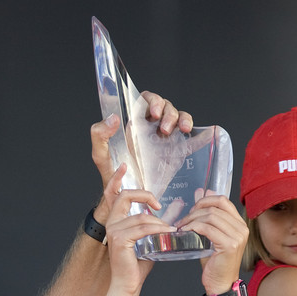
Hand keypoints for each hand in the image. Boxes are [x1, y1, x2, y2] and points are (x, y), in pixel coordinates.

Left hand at [90, 92, 194, 217]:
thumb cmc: (112, 173)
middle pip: (166, 106)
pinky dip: (196, 133)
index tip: (154, 112)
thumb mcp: (101, 154)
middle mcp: (152, 126)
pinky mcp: (175, 151)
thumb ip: (99, 135)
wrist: (126, 196)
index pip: (147, 100)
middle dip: (168, 112)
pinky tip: (197, 134)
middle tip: (163, 128)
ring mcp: (165, 137)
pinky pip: (189, 137)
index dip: (153, 100)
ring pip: (179, 116)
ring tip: (178, 130)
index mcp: (135, 121)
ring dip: (181, 119)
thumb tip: (113, 118)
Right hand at [100, 166, 171, 295]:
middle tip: (160, 204)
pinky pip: (143, 228)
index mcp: (116, 219)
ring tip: (171, 227)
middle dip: (144, 195)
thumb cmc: (137, 264)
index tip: (124, 166)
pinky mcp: (120, 239)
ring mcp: (114, 230)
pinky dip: (158, 229)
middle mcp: (112, 222)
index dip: (116, 178)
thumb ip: (157, 222)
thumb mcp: (149, 238)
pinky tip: (168, 231)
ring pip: (140, 216)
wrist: (128, 284)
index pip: (112, 193)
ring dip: (159, 221)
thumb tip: (175, 208)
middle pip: (125, 196)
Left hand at [180, 194, 249, 295]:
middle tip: (182, 220)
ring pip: (210, 216)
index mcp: (239, 224)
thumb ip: (208, 215)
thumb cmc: (216, 263)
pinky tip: (185, 232)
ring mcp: (237, 236)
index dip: (205, 200)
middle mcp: (241, 228)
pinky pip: (207, 228)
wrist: (221, 284)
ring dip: (191, 219)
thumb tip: (201, 192)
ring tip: (182, 227)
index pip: (223, 201)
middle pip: (215, 207)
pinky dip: (193, 228)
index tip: (192, 209)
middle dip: (194, 211)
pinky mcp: (229, 245)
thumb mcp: (211, 235)